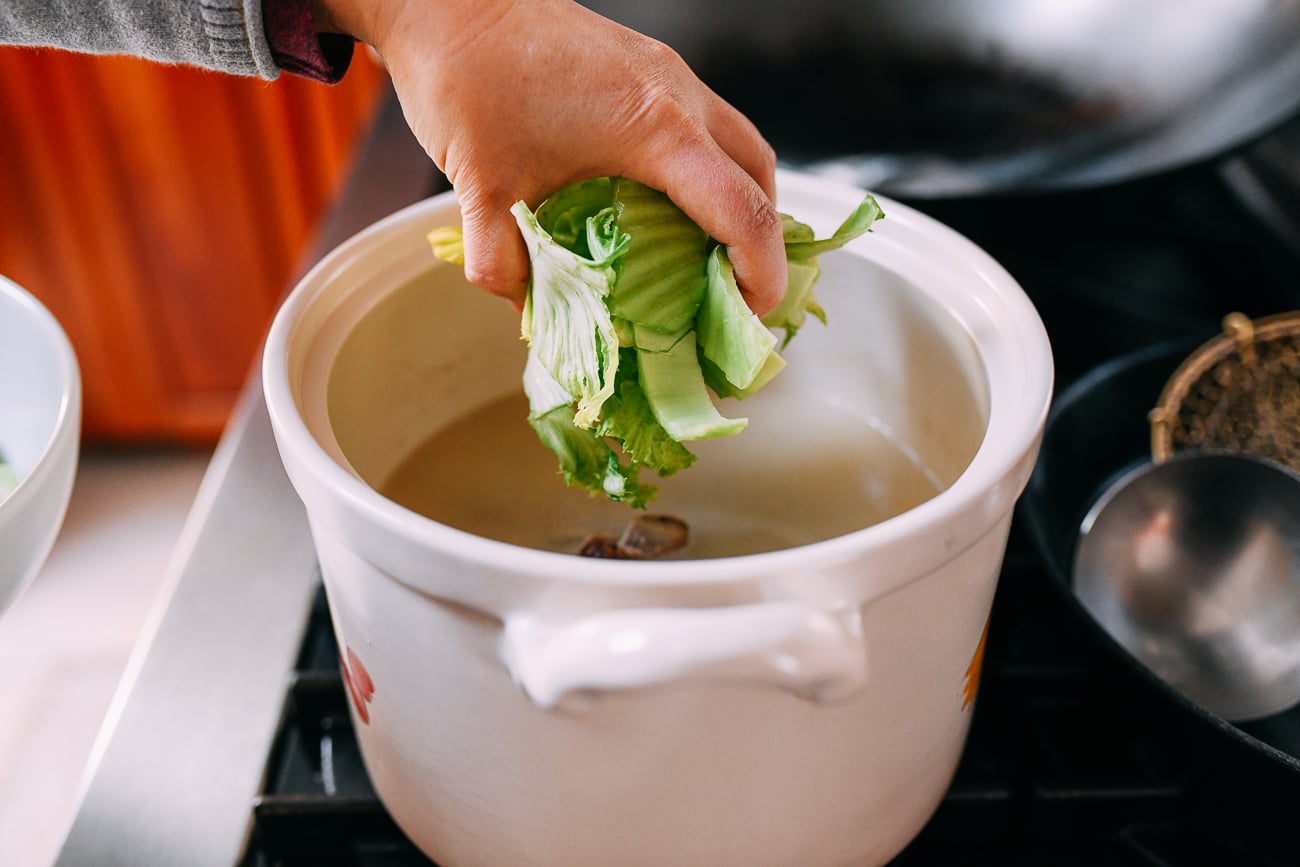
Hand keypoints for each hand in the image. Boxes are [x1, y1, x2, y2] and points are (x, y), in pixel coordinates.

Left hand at [315, 0, 786, 313]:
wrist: (446, 2)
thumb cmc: (466, 78)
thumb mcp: (480, 189)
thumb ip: (504, 264)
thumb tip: (530, 315)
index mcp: (653, 128)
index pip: (741, 210)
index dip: (761, 273)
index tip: (751, 316)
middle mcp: (676, 95)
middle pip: (759, 179)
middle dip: (761, 246)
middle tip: (733, 299)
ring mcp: (667, 75)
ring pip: (740, 147)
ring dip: (740, 206)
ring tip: (709, 261)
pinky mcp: (648, 67)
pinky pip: (708, 127)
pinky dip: (710, 175)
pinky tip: (668, 208)